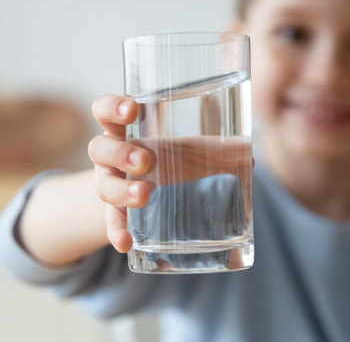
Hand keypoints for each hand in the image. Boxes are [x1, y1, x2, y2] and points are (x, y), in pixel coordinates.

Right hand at [89, 95, 253, 253]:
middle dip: (121, 152)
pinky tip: (126, 243)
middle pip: (100, 148)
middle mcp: (110, 157)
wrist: (141, 196)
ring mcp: (108, 185)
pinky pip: (111, 224)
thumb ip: (216, 150)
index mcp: (124, 130)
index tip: (132, 109)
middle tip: (146, 159)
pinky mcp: (114, 214)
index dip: (112, 107)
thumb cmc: (167, 162)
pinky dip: (117, 232)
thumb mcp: (188, 152)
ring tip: (144, 195)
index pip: (104, 110)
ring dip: (121, 190)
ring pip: (103, 185)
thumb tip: (249, 153)